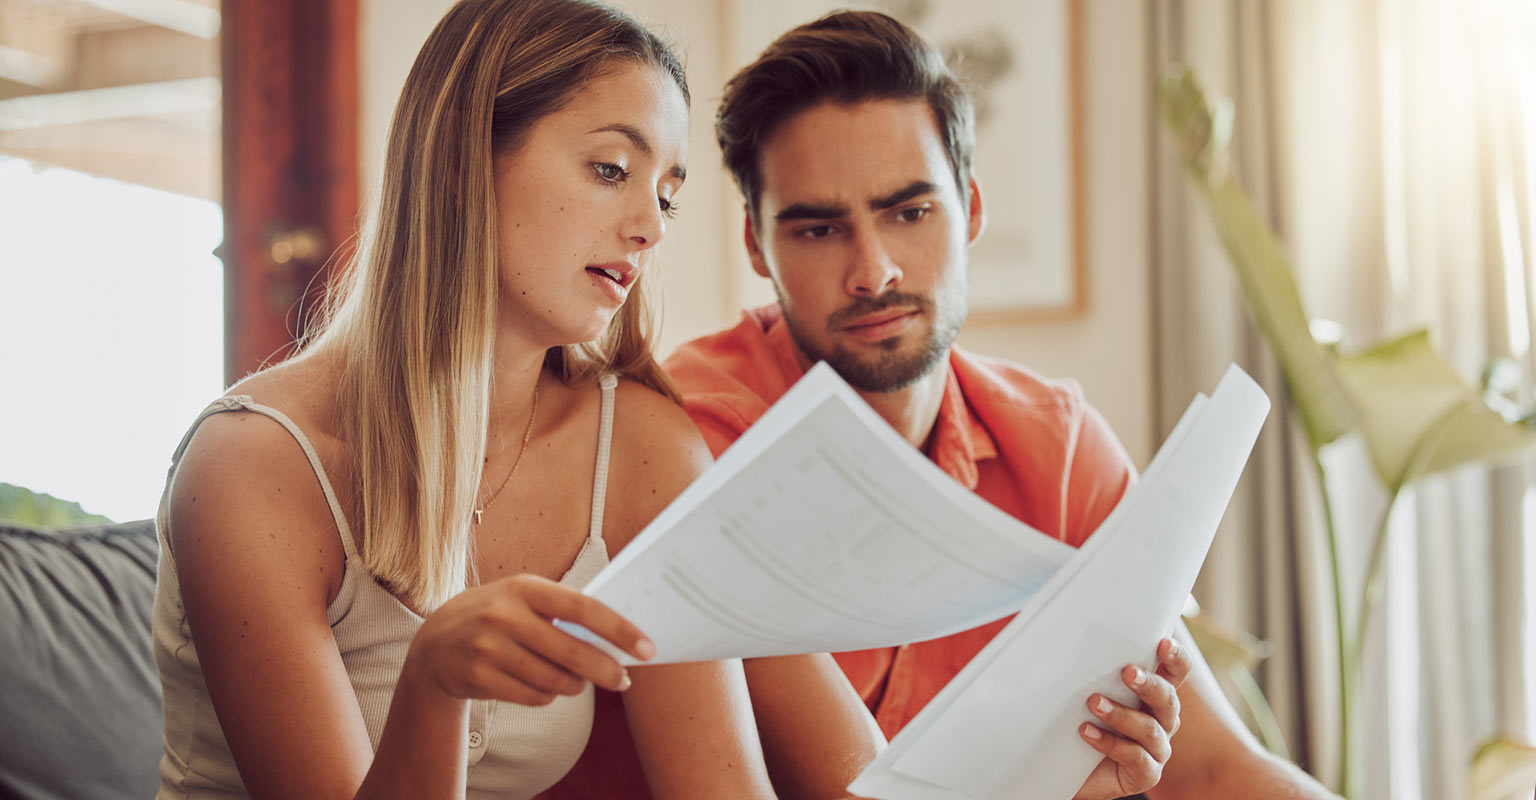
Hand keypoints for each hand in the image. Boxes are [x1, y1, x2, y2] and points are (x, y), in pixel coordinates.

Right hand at [404, 573, 655, 706]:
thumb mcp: (523, 599)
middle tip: (624, 679)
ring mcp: (488, 647)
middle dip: (605, 670)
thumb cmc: (497, 617)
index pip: (582, 607)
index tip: (645, 647)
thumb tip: (618, 637)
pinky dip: (548, 696)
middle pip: (571, 651)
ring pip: (555, 680)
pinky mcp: (479, 677)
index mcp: (524, 587)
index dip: (618, 629)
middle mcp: (504, 614)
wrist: (436, 642)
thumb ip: (564, 612)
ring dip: (575, 685)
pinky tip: (545, 685)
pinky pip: (534, 697)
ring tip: (578, 680)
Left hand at [1071, 637, 1193, 799]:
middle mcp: (1161, 719)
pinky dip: (1111, 744)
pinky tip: (1086, 732)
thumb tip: (1058, 623)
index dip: (1176, 657)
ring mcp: (1156, 749)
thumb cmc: (1073, 719)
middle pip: (1168, 698)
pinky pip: (1136, 758)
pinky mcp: (1145, 773)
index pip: (1174, 672)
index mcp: (1151, 694)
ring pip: (1151, 729)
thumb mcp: (1078, 689)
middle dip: (1149, 683)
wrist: (1060, 766)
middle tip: (1127, 672)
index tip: (1163, 642)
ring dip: (1122, 714)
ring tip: (1093, 702)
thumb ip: (1083, 664)